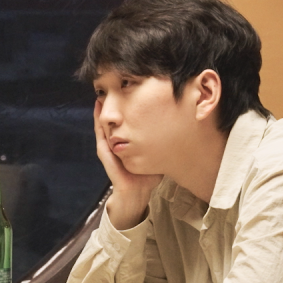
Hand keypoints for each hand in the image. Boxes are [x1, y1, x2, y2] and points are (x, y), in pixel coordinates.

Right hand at [94, 100, 162, 229]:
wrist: (137, 194)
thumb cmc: (147, 177)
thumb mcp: (157, 154)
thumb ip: (164, 143)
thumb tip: (183, 128)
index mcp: (127, 143)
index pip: (125, 121)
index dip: (126, 107)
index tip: (129, 92)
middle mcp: (116, 143)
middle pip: (113, 120)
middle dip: (112, 105)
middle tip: (112, 88)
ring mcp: (109, 147)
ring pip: (104, 124)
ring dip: (102, 110)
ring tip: (102, 95)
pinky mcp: (105, 153)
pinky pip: (100, 134)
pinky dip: (98, 122)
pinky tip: (99, 110)